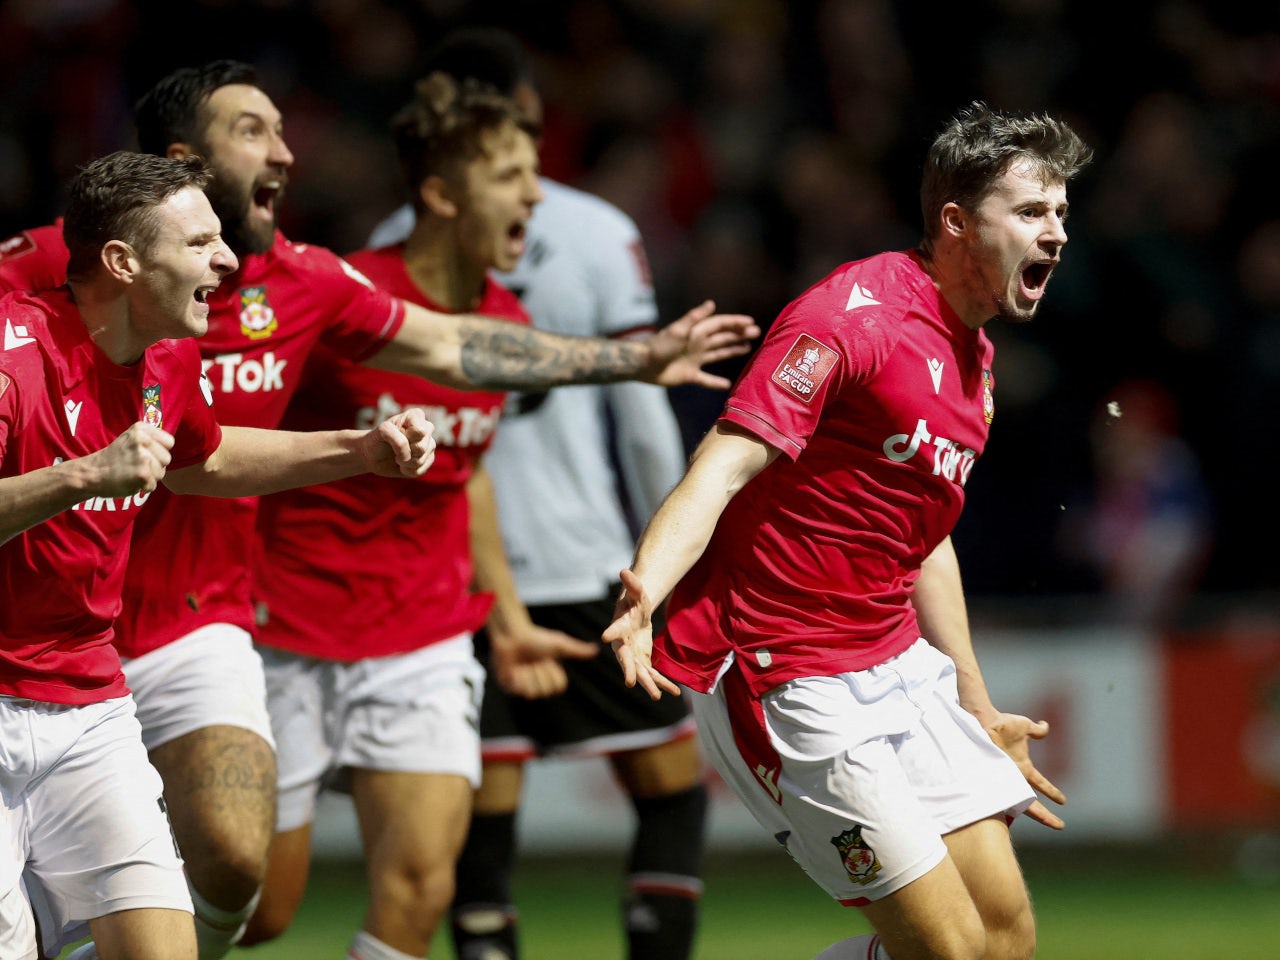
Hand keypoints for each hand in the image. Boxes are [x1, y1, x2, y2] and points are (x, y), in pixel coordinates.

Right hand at [86, 422, 173, 495]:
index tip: (145, 454)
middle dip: (156, 465)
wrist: (91, 473)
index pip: (169, 442)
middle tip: (136, 465)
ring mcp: (143, 457)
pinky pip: (153, 485)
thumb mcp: (131, 438)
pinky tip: (130, 481)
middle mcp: (143, 440)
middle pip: (167, 458)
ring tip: (132, 473)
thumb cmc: (114, 457)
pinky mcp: (143, 474)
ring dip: (150, 477)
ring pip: (161, 473)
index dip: (160, 451)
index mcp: (141, 428)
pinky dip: (143, 488)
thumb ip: (150, 439)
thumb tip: (170, 443)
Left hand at [360, 408, 435, 477]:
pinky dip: (406, 470)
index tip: (396, 433)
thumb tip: (408, 457)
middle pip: (421, 447)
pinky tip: (402, 464)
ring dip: (403, 462)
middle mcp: (427, 428)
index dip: (406, 437)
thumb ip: (398, 439)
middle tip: (394, 448)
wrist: (373, 454)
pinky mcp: (427, 460)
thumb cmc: (378, 439)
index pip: (420, 431)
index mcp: (417, 416)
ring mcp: (429, 445)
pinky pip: (420, 471)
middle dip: (404, 451)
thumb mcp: (383, 431)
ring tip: (396, 456)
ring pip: (421, 460)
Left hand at [490, 624, 597, 699]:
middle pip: (546, 691)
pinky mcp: (508, 685)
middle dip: (541, 672)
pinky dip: (517, 676)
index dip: (553, 672)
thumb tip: (596, 650)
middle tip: (533, 660)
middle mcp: (537, 682)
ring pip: (532, 692)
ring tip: (522, 663)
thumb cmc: (536, 637)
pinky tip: (513, 667)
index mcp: (549, 675)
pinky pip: (518, 689)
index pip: (559, 686)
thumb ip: (577, 650)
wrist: (513, 634)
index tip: (546, 660)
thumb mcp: (559, 644)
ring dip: (529, 674)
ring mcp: (522, 685)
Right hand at [602, 568, 680, 699]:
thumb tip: (624, 570)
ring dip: (649, 684)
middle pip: (625, 660)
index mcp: (619, 628)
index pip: (614, 631)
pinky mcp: (642, 662)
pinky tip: (674, 693)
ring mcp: (632, 656)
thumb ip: (633, 584)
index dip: (611, 633)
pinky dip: (663, 683)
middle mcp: (623, 646)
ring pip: (640, 672)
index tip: (604, 637)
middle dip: (629, 671)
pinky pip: (653, 675)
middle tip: (631, 682)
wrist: (635, 617)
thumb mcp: (637, 593)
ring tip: (657, 696)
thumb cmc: (634, 604)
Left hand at [645, 300, 759, 388]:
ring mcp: (694, 359)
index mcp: (696, 332)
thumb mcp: (678, 329)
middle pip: (722, 338)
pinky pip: (706, 378)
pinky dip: (716, 382)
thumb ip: (694, 317)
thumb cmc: (660, 345)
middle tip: (756, 333)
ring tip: (748, 348)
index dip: (735, 323)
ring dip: (732, 350)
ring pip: (718, 354)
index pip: (719, 325)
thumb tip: (711, 303)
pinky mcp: (689, 374)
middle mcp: (698, 344)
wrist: (644, 365)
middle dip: (738, 335)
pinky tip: (727, 384)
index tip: (751, 322)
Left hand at [983, 712, 1065, 829]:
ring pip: (1018, 803)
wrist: (982, 720)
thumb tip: (1045, 726)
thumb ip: (1037, 730)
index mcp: (1023, 768)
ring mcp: (1003, 778)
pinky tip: (1007, 820)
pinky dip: (1002, 806)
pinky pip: (998, 796)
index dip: (1052, 793)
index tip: (1063, 802)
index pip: (1041, 785)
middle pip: (1033, 801)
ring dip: (1029, 814)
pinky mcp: (993, 777)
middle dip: (1046, 814)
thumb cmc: (1002, 724)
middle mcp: (1014, 776)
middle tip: (1060, 826)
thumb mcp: (1024, 726)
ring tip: (1040, 826)